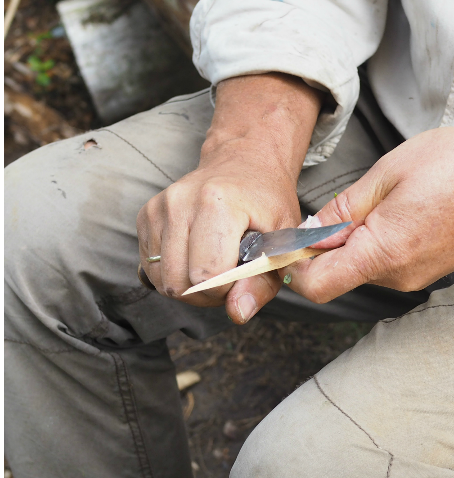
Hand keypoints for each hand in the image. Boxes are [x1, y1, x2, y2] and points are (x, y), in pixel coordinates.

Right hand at [137, 74, 320, 322]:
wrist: (245, 163)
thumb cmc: (268, 203)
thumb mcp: (283, 241)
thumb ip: (263, 282)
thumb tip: (238, 314)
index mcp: (217, 203)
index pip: (205, 275)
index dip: (226, 290)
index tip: (244, 276)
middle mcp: (180, 202)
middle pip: (177, 283)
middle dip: (205, 294)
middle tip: (230, 277)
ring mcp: (158, 208)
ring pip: (159, 279)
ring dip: (188, 286)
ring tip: (215, 267)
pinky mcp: (146, 215)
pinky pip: (150, 266)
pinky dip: (174, 272)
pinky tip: (197, 256)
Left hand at [284, 126, 453, 302]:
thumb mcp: (388, 174)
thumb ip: (343, 208)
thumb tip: (309, 231)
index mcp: (383, 252)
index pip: (315, 286)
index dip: (293, 263)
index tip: (292, 236)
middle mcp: (398, 276)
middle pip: (337, 275)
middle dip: (327, 245)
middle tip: (346, 203)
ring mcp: (416, 277)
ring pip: (363, 266)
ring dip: (358, 240)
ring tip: (384, 201)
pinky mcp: (428, 271)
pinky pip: (388, 262)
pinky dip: (382, 241)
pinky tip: (403, 210)